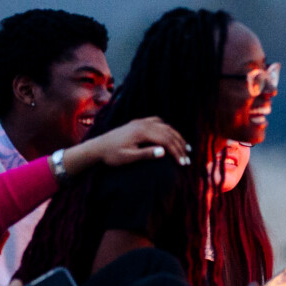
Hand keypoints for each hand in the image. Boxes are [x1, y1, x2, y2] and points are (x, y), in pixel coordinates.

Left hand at [59, 117, 190, 176]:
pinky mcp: (138, 123)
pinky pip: (157, 122)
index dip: (177, 152)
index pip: (166, 140)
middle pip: (168, 132)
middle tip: (188, 159)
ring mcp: (140, 122)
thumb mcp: (128, 157)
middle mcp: (143, 124)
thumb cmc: (112, 155)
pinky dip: (167, 128)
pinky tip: (170, 134)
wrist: (97, 147)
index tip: (184, 163)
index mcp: (142, 132)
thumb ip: (146, 154)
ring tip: (186, 148)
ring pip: (165, 126)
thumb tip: (164, 152)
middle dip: (180, 146)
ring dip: (177, 137)